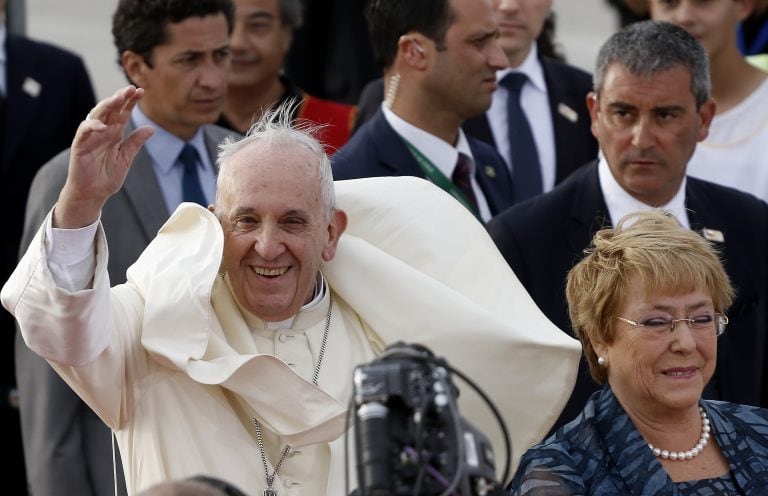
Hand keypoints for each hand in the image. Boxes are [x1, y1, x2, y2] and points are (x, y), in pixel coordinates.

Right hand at [54, 85, 154, 227]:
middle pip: (110, 110)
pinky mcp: (79, 145)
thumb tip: (151, 128)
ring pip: (97, 115)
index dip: (130, 102)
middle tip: (131, 88)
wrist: (93, 193)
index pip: (123, 113)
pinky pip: (84, 131)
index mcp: (114, 133)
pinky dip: (92, 126)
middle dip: (120, 98)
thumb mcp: (126, 158)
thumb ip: (135, 142)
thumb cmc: (107, 176)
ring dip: (107, 106)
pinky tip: (103, 125)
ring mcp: (90, 137)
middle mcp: (102, 131)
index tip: (141, 92)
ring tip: (118, 98)